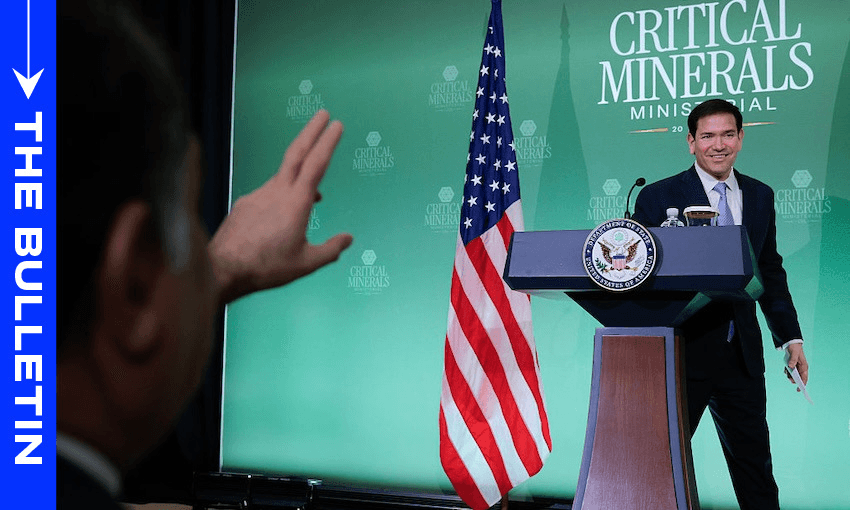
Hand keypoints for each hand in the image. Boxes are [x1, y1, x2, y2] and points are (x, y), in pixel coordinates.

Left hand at [209, 110, 352, 304]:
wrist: (223, 269)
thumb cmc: (266, 267)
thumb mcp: (306, 264)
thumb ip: (330, 250)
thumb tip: (348, 239)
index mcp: (296, 203)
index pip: (316, 164)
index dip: (328, 141)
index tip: (337, 124)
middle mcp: (276, 192)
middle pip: (296, 153)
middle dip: (311, 131)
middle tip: (323, 114)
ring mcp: (258, 195)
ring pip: (282, 176)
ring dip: (298, 173)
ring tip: (312, 193)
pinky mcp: (245, 204)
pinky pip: (268, 192)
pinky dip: (282, 195)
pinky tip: (283, 215)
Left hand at [784, 342, 808, 387]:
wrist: (791, 344)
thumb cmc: (795, 348)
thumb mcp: (794, 353)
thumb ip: (793, 360)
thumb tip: (791, 366)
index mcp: (804, 366)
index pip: (804, 378)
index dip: (802, 384)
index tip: (798, 389)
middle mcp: (801, 368)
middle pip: (798, 378)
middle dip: (793, 379)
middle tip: (789, 378)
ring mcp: (797, 367)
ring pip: (793, 375)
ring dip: (789, 375)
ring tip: (786, 371)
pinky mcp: (793, 365)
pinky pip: (790, 371)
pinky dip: (787, 371)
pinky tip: (785, 369)